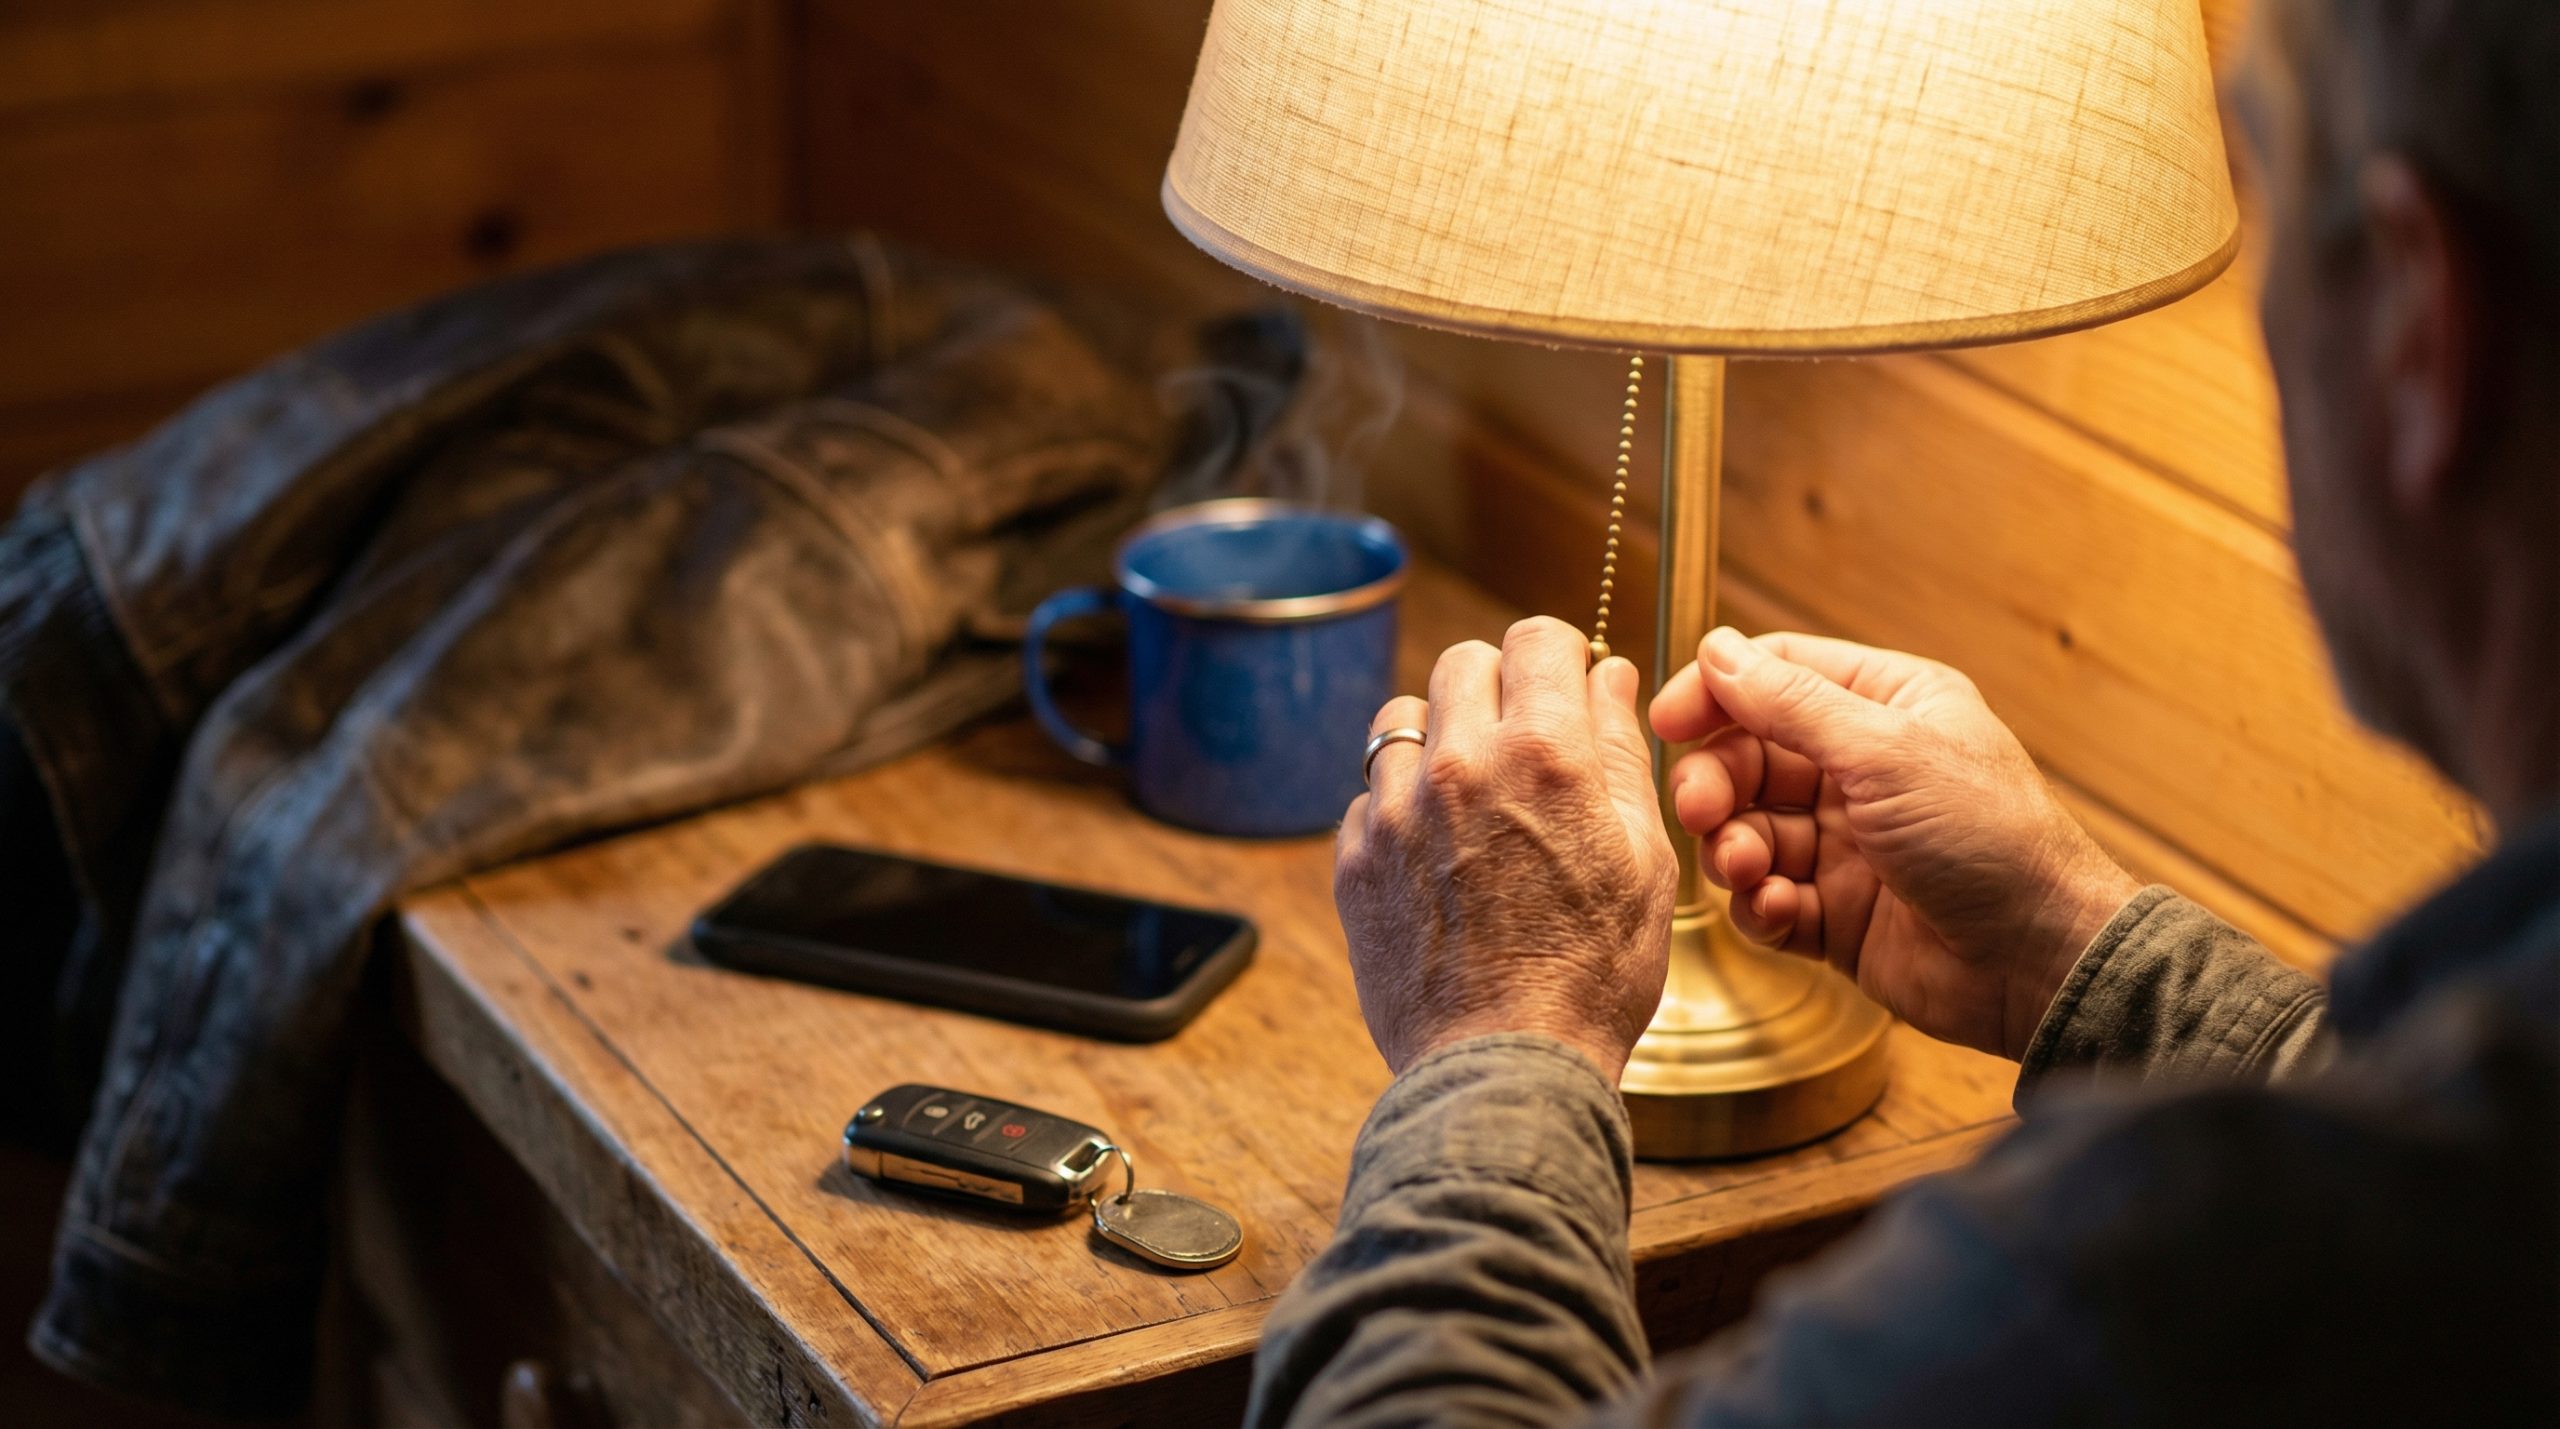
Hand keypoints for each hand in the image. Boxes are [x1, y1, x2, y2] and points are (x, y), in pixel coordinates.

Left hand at [1336, 617, 1678, 1081]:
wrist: (1504, 1067)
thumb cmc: (1591, 974)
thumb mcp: (1643, 857)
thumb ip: (1622, 752)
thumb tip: (1611, 677)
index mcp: (1543, 754)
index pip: (1536, 637)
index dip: (1560, 655)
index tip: (1566, 684)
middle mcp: (1458, 765)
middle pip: (1462, 661)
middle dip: (1498, 684)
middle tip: (1524, 739)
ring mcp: (1394, 811)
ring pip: (1400, 718)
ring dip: (1438, 738)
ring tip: (1472, 796)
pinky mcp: (1354, 857)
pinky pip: (1369, 793)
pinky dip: (1400, 806)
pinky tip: (1438, 856)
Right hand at [1651, 628, 2142, 1060]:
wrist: (2039, 962)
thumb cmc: (1990, 840)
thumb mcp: (1886, 751)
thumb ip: (1792, 702)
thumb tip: (1718, 649)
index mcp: (1885, 707)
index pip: (1776, 677)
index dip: (1716, 694)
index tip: (1668, 721)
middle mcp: (1861, 770)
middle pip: (1747, 757)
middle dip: (1715, 783)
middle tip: (1701, 809)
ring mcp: (1846, 844)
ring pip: (1746, 830)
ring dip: (1732, 849)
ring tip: (1747, 869)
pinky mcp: (1834, 913)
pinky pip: (1765, 898)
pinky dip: (1758, 903)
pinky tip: (1779, 909)